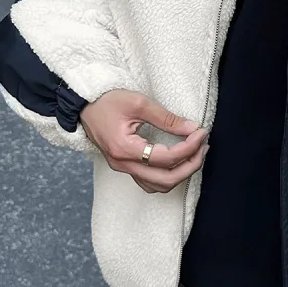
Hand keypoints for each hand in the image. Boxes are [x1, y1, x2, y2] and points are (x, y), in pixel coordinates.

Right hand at [80, 89, 208, 193]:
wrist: (84, 105)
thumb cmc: (108, 101)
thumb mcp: (139, 103)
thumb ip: (166, 118)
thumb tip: (191, 128)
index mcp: (125, 149)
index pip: (166, 158)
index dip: (189, 147)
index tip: (201, 132)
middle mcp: (123, 164)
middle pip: (165, 180)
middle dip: (190, 165)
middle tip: (203, 147)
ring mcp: (122, 168)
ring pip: (157, 185)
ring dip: (180, 174)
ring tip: (195, 154)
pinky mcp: (124, 166)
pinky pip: (149, 182)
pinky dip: (167, 176)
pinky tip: (178, 162)